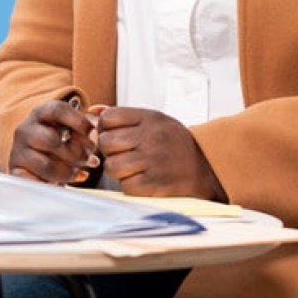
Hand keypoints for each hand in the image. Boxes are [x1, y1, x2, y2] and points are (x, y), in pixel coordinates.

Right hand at [9, 99, 98, 184]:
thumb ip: (83, 130)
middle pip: (52, 141)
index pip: (58, 110)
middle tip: (90, 160)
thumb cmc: (58, 143)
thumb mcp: (69, 130)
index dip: (79, 121)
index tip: (92, 133)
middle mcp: (25, 129)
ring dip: (68, 172)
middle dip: (77, 153)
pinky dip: (53, 186)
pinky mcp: (15, 171)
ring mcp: (18, 151)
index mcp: (40, 113)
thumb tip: (95, 133)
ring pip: (47, 166)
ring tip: (78, 173)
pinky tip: (62, 184)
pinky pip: (36, 182)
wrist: (34, 161)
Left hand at [95, 107, 226, 201]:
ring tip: (131, 168)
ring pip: (112, 166)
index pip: (109, 118)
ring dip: (117, 170)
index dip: (105, 128)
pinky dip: (129, 185)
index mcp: (149, 118)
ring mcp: (153, 160)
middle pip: (105, 142)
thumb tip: (92, 112)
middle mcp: (150, 137)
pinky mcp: (155, 183)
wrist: (205, 167)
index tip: (114, 135)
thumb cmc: (173, 143)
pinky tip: (140, 180)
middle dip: (108, 151)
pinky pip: (125, 185)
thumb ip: (123, 117)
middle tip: (121, 154)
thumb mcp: (153, 120)